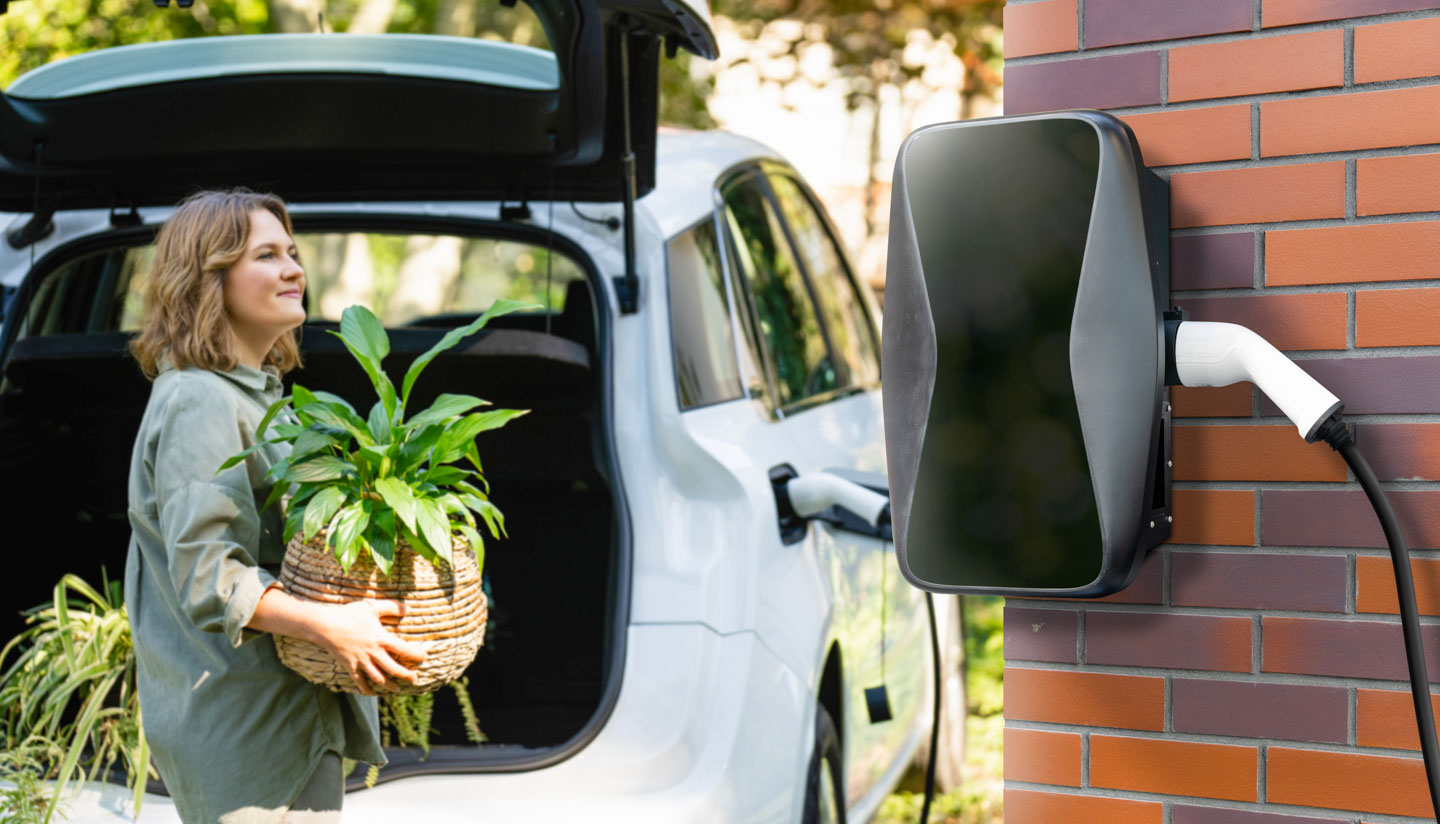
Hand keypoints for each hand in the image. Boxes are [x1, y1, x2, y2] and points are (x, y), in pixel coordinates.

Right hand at [313, 599, 427, 695]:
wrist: (325, 625)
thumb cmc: (349, 614)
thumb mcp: (372, 607)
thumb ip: (391, 607)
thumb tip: (408, 608)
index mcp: (381, 638)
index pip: (404, 650)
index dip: (416, 655)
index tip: (423, 657)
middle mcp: (373, 652)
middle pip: (394, 668)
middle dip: (406, 675)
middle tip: (414, 678)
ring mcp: (361, 661)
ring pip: (378, 677)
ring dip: (389, 685)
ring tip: (398, 689)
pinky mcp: (349, 666)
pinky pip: (359, 681)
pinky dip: (365, 688)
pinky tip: (371, 693)